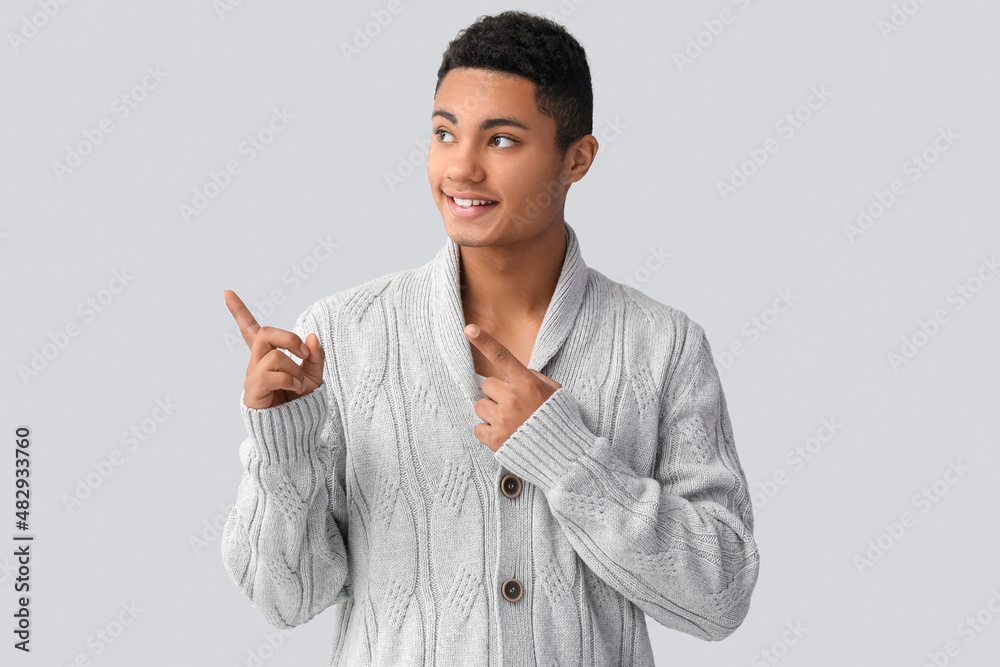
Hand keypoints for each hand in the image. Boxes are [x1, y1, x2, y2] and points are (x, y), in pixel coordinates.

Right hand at [224, 290, 324, 408]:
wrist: (296, 430)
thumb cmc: (301, 403)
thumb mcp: (315, 376)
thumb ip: (315, 357)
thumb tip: (312, 336)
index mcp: (268, 356)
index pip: (250, 330)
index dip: (239, 311)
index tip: (227, 292)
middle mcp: (256, 364)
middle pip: (264, 333)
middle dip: (289, 338)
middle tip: (304, 354)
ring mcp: (252, 377)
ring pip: (273, 355)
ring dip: (294, 368)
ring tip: (300, 385)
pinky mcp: (252, 392)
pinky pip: (271, 374)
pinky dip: (289, 379)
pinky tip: (295, 389)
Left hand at [464, 324, 561, 451]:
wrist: (564, 456)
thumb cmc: (560, 420)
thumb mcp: (555, 392)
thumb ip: (534, 378)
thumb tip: (514, 374)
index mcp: (527, 384)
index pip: (502, 357)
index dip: (484, 341)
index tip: (469, 329)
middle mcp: (513, 399)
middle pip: (486, 385)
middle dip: (496, 393)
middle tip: (512, 405)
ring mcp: (502, 420)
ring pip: (480, 406)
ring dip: (491, 413)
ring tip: (511, 422)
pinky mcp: (495, 440)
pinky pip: (478, 429)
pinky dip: (488, 432)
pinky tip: (504, 435)